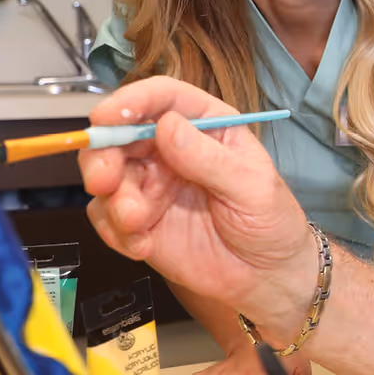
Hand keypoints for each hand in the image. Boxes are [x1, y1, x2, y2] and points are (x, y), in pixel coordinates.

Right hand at [79, 76, 314, 341]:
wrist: (265, 277)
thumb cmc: (270, 222)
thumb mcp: (252, 187)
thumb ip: (209, 159)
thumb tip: (166, 126)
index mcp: (205, 125)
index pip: (163, 97)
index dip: (132, 101)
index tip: (108, 116)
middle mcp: (170, 148)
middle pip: (119, 134)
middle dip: (103, 154)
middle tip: (105, 182)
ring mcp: (150, 184)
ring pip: (106, 176)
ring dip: (112, 199)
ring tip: (137, 223)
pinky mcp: (137, 220)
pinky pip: (105, 217)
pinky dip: (115, 231)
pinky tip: (143, 247)